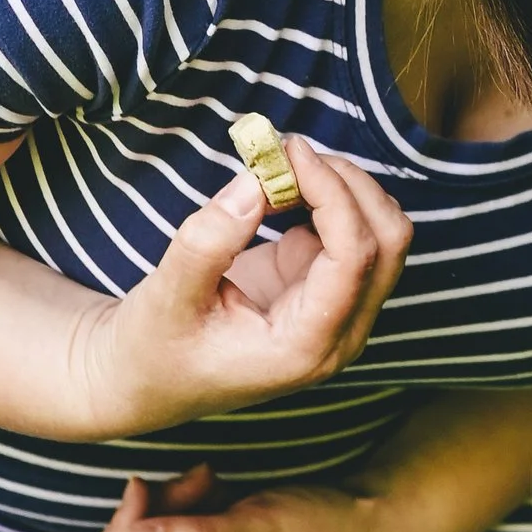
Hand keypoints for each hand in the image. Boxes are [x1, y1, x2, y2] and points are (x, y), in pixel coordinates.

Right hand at [70, 140, 411, 438]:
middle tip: (287, 153)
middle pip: (387, 241)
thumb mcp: (166, 299)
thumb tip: (255, 184)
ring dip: (340, 187)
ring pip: (378, 231)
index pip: (356, 258)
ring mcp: (338, 311)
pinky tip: (277, 190)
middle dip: (347, 184)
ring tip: (278, 167)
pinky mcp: (322, 287)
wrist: (143, 379)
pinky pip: (348, 230)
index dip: (333, 194)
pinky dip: (324, 197)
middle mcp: (339, 333)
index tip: (290, 152)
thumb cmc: (151, 349)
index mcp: (307, 347)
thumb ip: (209, 243)